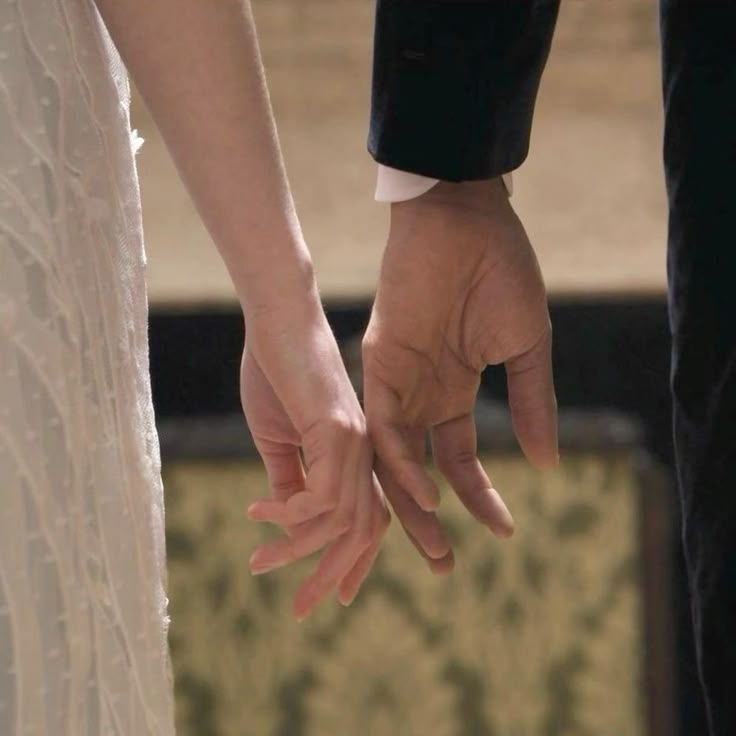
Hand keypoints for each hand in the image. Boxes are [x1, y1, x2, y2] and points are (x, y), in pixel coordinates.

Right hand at [242, 290, 388, 618]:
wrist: (276, 321)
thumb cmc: (276, 374)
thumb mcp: (278, 440)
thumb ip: (288, 481)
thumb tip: (289, 525)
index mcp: (357, 457)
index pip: (368, 522)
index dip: (355, 563)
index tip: (336, 598)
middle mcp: (367, 454)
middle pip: (365, 531)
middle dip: (335, 575)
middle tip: (302, 611)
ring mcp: (357, 441)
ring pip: (343, 520)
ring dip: (298, 549)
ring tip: (258, 562)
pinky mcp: (338, 427)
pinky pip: (322, 493)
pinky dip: (291, 513)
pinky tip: (260, 512)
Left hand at [362, 178, 556, 571]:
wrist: (465, 218)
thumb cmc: (500, 271)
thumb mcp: (526, 347)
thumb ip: (532, 403)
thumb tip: (544, 463)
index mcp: (453, 388)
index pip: (459, 457)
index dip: (478, 495)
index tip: (502, 531)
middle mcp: (419, 393)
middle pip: (418, 469)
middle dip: (431, 518)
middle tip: (444, 565)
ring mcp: (396, 380)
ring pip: (392, 456)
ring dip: (410, 504)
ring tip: (434, 548)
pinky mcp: (378, 362)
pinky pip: (381, 423)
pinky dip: (398, 460)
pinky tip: (423, 494)